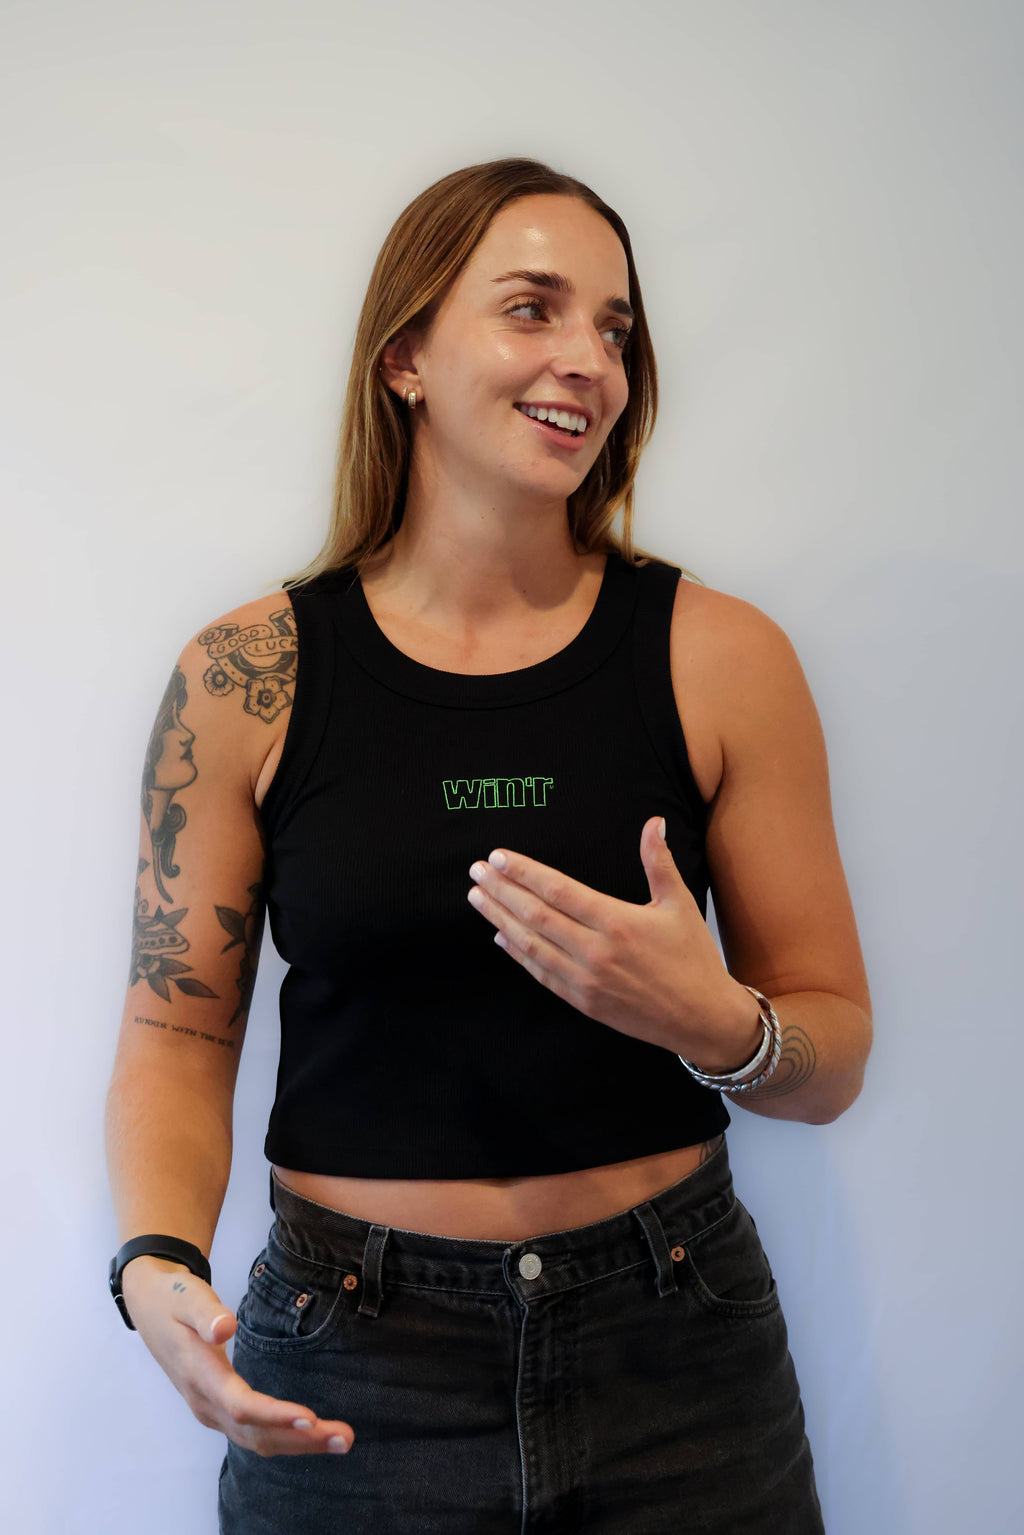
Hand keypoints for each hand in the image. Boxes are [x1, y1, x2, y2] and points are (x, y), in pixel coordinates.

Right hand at [120, 1255, 354, 1456]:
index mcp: (199, 1375)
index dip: (275, 1415)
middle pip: (255, 1433)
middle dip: (301, 1440)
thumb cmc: (173, 1299)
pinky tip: (312, 1436)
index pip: (241, 1405)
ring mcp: (210, 1410)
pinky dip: (284, 1439)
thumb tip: (225, 1328)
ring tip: (340, 1441)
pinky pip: (253, 1434)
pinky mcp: (218, 1409)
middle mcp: (205, 1402)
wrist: (150, 1307)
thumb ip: (206, 1312)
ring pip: (256, 1440)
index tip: (310, 1419)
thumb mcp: (186, 1296)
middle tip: (345, 1438)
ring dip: (299, 1444)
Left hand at [466, 813, 759, 1066]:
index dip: (523, 872)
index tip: (498, 857)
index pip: (557, 890)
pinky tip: (501, 937)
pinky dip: (518, 954)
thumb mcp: (679, 904)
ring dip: (500, 920)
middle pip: (535, 915)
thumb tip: (654, 822)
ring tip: (478, 898)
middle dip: (501, 891)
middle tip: (476, 871)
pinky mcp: (583, 1002)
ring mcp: (585, 980)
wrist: (701, 1018)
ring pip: (530, 945)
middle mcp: (595, 951)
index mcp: (616, 922)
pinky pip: (541, 974)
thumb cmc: (693, 958)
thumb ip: (658, 862)